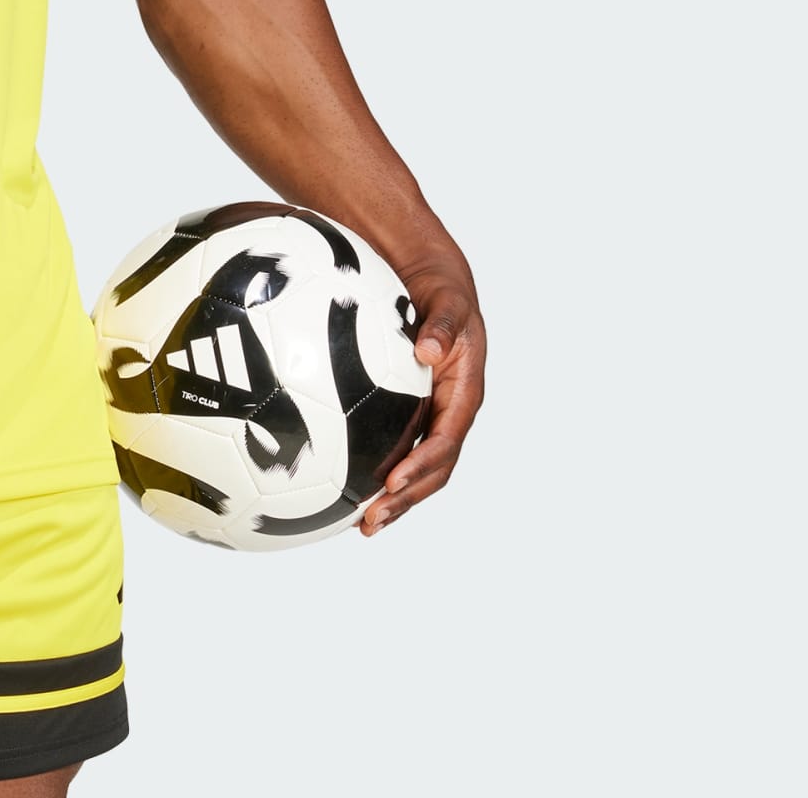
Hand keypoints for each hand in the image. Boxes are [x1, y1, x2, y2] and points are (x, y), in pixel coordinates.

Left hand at [359, 258, 484, 535]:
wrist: (435, 281)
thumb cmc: (444, 292)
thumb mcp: (450, 303)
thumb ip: (443, 326)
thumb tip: (429, 350)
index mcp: (463, 395)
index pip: (444, 442)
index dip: (421, 466)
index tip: (392, 482)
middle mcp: (448, 413)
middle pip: (432, 470)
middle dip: (405, 499)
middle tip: (371, 522)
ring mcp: (429, 416)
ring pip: (414, 468)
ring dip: (393, 500)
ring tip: (362, 526)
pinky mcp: (409, 412)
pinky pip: (395, 447)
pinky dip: (376, 472)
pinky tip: (345, 489)